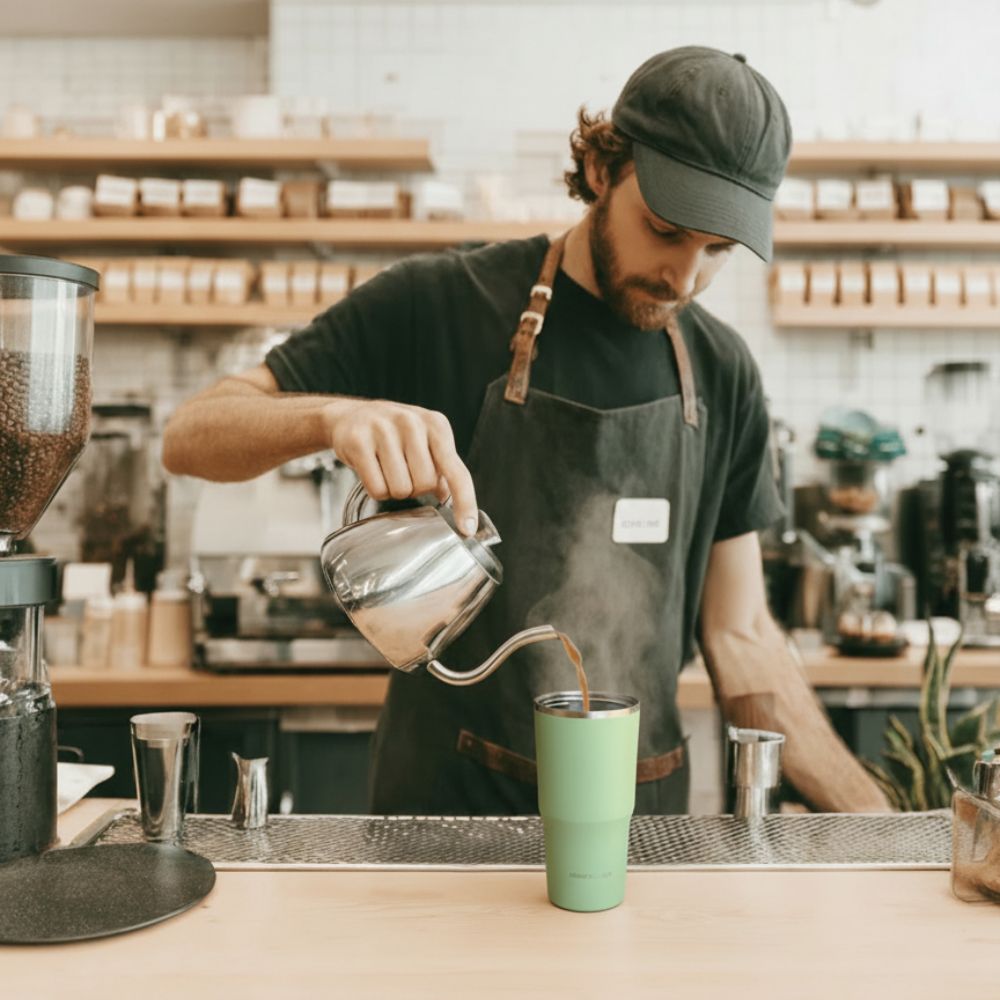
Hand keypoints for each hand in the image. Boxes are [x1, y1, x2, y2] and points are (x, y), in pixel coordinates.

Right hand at [325, 398, 478, 534]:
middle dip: (415, 488)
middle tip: (403, 471)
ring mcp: (383, 429)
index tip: (467, 528)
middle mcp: (412, 422)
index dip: (465, 502)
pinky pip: (377, 489)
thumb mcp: (425, 442)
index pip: (457, 471)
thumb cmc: (394, 434)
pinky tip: (372, 471)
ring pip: (401, 489)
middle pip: (425, 484)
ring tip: (386, 470)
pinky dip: (376, 490)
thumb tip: (449, 498)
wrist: (351, 416)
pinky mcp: (358, 441)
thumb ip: (442, 468)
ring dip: (394, 490)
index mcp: (436, 425)